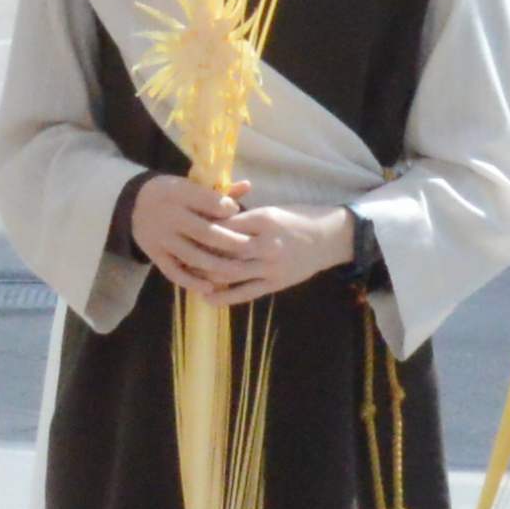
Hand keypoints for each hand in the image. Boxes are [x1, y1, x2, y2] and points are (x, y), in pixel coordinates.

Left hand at [131, 176, 351, 301]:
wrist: (331, 238)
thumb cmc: (299, 219)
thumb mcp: (272, 210)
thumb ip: (245, 217)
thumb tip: (214, 219)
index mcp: (264, 220)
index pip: (226, 224)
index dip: (203, 227)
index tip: (185, 227)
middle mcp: (266, 244)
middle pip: (224, 249)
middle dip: (200, 251)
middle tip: (178, 250)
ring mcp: (271, 266)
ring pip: (231, 272)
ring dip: (206, 275)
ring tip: (187, 274)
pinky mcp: (275, 284)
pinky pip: (245, 293)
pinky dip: (224, 297)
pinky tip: (207, 298)